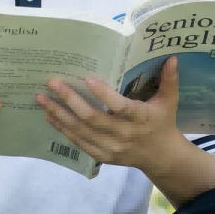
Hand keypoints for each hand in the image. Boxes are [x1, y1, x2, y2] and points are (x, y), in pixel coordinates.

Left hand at [36, 56, 184, 173]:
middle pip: (93, 118)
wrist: (161, 156)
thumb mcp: (170, 101)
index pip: (121, 107)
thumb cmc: (163, 122)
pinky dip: (63, 130)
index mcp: (141, 118)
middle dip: (70, 100)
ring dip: (59, 114)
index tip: (87, 79)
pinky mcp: (103, 156)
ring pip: (81, 131)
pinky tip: (50, 117)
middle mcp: (125, 135)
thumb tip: (172, 57)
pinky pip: (79, 143)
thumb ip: (170, 80)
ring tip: (42, 99)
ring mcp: (112, 148)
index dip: (104, 95)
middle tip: (53, 83)